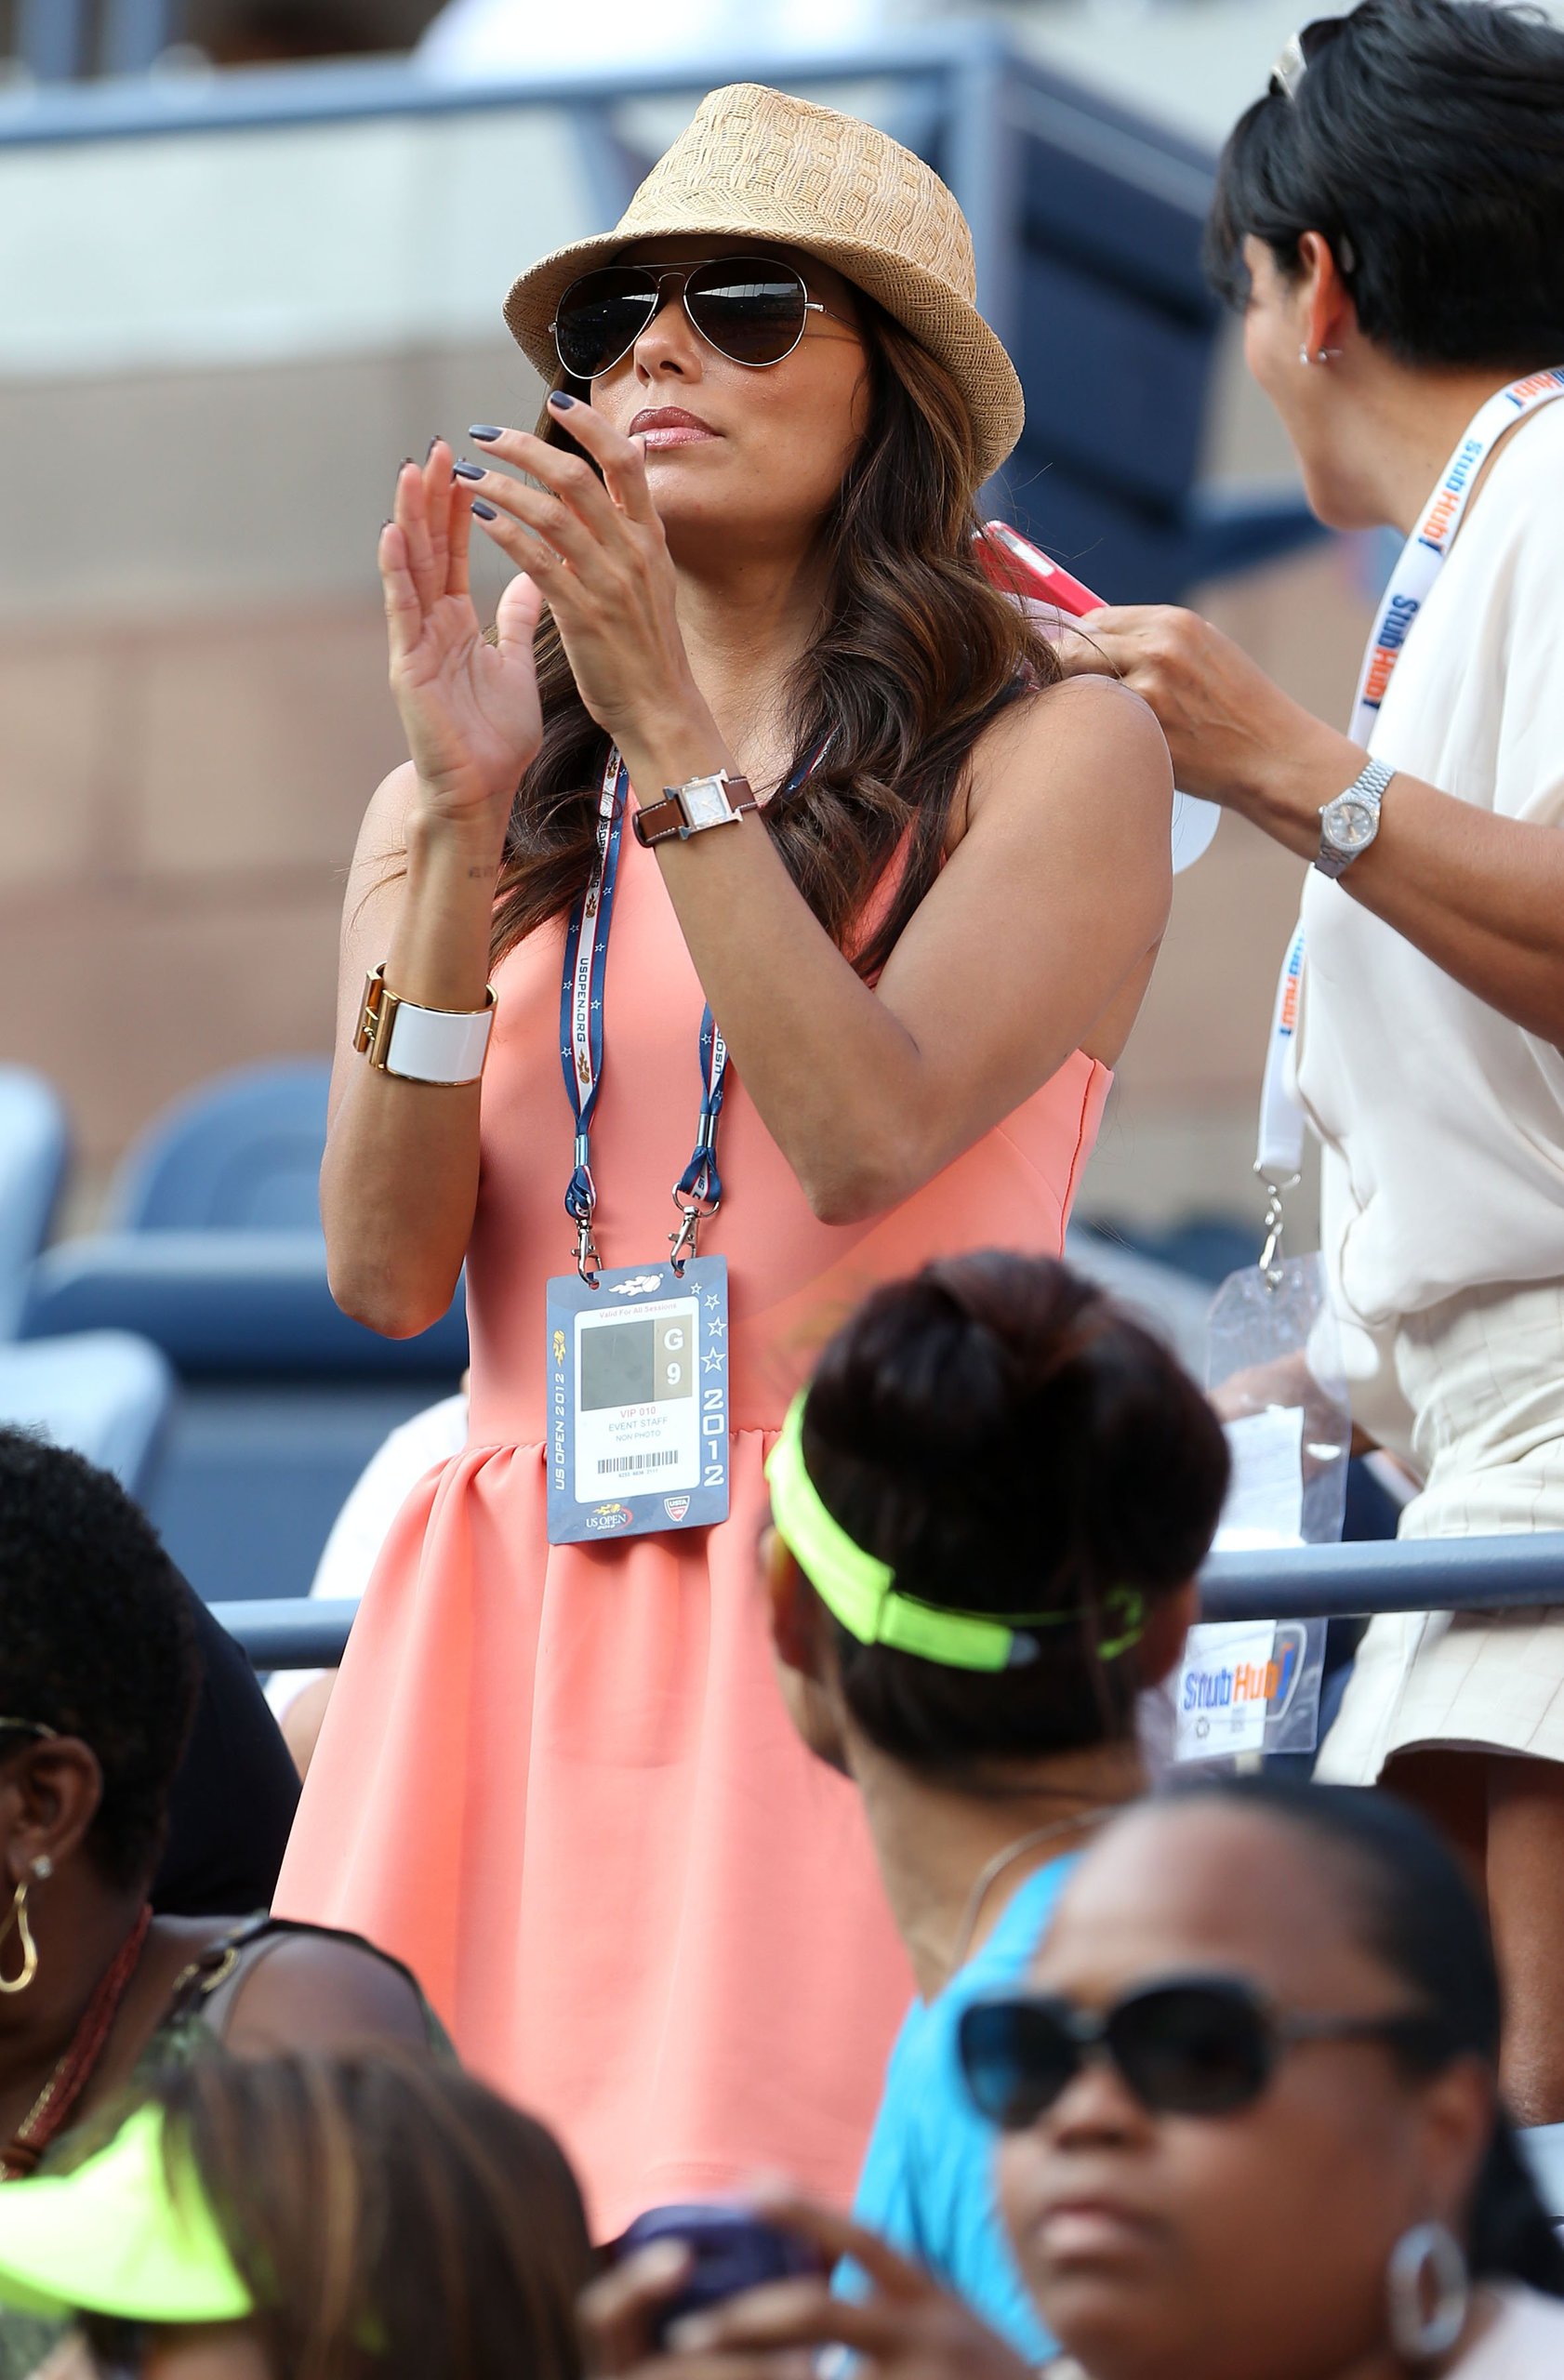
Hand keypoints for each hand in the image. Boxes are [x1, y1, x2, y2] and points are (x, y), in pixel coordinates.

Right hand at [380, 442, 544, 846]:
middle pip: (428, 549)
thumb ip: (515, 622)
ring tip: (410, 472)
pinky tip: (391, 534)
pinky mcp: (406, 667)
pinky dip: (395, 572)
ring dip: (409, 519)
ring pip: (409, 569)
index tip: (465, 463)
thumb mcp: (514, 667)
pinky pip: (401, 611)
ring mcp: (414, 643)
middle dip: (431, 498)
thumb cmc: (495, 740)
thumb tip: (530, 581)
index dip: (458, 507)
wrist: (482, 793)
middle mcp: (430, 625)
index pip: (454, 552)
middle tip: (436, 448)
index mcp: (456, 623)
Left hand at [459, 399, 717, 770]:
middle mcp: (633, 552)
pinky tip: (479, 517)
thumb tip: (627, 467)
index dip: (590, 426)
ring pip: (550, 512)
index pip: (624, 461)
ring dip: (502, 486)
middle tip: (484, 434)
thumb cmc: (649, 649)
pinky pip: (539, 560)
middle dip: (525, 446)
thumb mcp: (654, 579)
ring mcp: (610, 583)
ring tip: (465, 475)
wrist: (661, 709)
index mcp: (650, 539)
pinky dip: (506, 532)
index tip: (554, 401)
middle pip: (577, 476)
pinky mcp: (584, 614)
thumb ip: (632, 527)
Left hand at [580, 2193, 1033, 2379]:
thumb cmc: (984, 2377)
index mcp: (928, 2295)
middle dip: (744, 2322)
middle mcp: (926, 2332)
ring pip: (817, 2376)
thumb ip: (891, 2300)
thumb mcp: (947, 2322)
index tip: (748, 2187)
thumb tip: (814, 2272)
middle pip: (819, 2315)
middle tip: (685, 2336)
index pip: (861, 2238)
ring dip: (765, 2377)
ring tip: (703, 2377)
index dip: (804, 2210)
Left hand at [1054, 605, 1346, 831]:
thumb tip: (1096, 649)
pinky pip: (1091, 720)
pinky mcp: (1143, 723)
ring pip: (1075, 684)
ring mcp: (1148, 684)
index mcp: (1174, 621)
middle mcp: (1158, 645)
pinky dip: (1083, 731)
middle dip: (1060, 674)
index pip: (1094, 620)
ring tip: (1077, 727)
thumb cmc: (1239, 714)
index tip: (1064, 667)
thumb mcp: (1205, 656)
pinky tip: (1091, 747)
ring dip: (1068, 704)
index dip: (1073, 645)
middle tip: (1061, 703)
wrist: (1274, 756)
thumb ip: (1155, 646)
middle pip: (1074, 647)